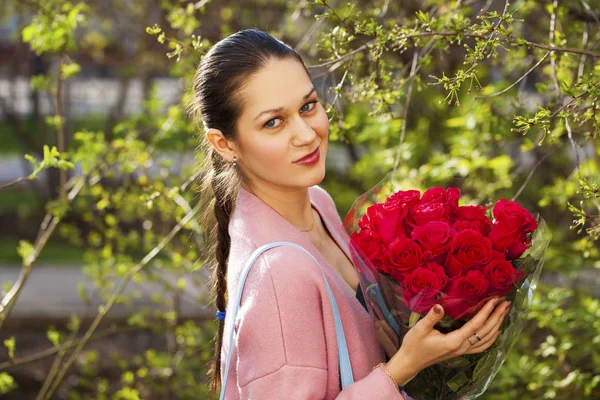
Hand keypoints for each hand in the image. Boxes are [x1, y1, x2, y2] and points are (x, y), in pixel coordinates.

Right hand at [385, 297, 509, 385]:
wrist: (410, 362)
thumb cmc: (413, 345)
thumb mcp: (420, 329)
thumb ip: (432, 317)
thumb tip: (440, 305)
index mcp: (454, 341)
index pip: (476, 324)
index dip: (486, 311)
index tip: (494, 300)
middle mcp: (462, 347)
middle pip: (485, 331)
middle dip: (497, 316)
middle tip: (506, 303)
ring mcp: (462, 351)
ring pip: (486, 339)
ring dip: (497, 325)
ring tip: (504, 313)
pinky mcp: (460, 351)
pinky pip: (481, 346)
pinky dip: (492, 338)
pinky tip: (496, 332)